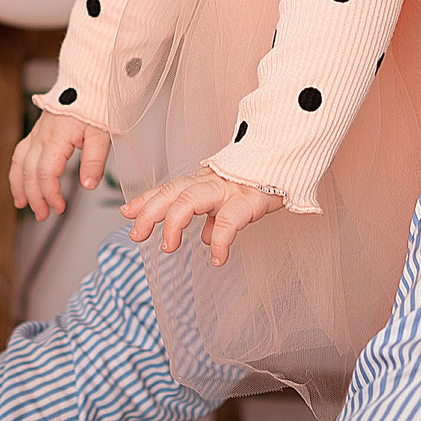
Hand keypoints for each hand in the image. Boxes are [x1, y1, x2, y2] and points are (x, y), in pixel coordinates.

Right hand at [9, 110, 110, 222]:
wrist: (89, 82)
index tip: (60, 207)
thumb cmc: (97, 105)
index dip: (50, 194)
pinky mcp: (38, 130)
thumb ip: (94, 161)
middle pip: (29, 171)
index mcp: (56, 137)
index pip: (45, 173)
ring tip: (22, 204)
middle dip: (34, 196)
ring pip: (19, 162)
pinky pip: (21, 152)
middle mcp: (42, 135)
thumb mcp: (102, 134)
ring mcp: (37, 132)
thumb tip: (88, 185)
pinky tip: (20, 181)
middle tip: (43, 215)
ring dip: (19, 185)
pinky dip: (18, 170)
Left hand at [120, 173, 286, 264]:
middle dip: (149, 212)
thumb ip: (212, 217)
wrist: (293, 162)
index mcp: (204, 181)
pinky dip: (219, 242)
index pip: (169, 188)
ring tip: (168, 248)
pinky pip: (228, 221)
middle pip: (171, 192)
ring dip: (173, 224)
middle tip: (135, 234)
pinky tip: (217, 259)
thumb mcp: (230, 199)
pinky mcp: (250, 199)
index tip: (126, 214)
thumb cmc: (262, 181)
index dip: (146, 200)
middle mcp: (211, 181)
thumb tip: (201, 238)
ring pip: (190, 200)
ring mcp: (229, 189)